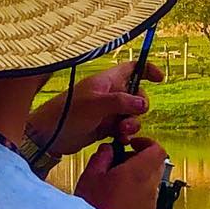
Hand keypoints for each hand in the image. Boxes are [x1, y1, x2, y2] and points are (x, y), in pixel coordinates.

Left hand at [27, 61, 163, 157]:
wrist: (50, 136)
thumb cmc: (68, 113)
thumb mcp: (96, 104)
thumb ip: (122, 102)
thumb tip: (144, 103)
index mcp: (107, 81)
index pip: (132, 68)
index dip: (147, 70)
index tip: (160, 79)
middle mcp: (109, 94)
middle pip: (137, 96)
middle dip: (138, 109)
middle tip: (127, 120)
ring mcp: (107, 111)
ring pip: (131, 115)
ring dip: (131, 124)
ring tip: (121, 133)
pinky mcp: (104, 127)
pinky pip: (123, 128)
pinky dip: (124, 134)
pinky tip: (119, 140)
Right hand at [74, 137, 167, 208]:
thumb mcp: (91, 176)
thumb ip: (102, 157)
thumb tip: (108, 150)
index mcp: (140, 172)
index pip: (157, 150)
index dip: (145, 143)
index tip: (131, 144)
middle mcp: (151, 188)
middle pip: (155, 166)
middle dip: (140, 160)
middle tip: (120, 162)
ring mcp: (151, 205)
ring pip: (150, 184)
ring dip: (137, 179)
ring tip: (114, 183)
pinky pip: (146, 200)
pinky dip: (135, 195)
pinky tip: (116, 201)